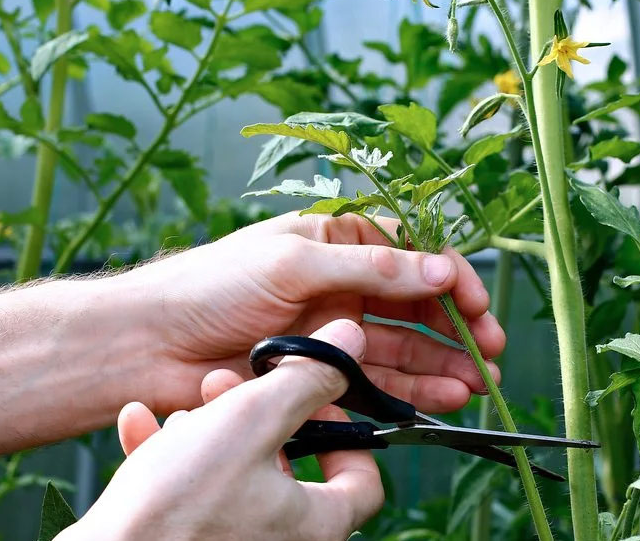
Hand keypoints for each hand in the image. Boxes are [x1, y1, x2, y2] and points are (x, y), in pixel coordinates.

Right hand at [60, 320, 383, 540]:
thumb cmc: (175, 505)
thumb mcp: (249, 420)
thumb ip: (306, 379)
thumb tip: (351, 341)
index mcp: (315, 525)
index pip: (363, 481)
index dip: (343, 432)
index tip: (310, 401)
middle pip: (288, 468)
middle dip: (254, 416)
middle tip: (227, 388)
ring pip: (234, 475)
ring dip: (208, 431)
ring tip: (184, 408)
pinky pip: (191, 498)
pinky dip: (171, 460)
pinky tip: (141, 424)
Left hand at [116, 213, 504, 414]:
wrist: (149, 343)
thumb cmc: (211, 284)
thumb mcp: (295, 262)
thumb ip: (371, 267)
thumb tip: (440, 266)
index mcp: (335, 241)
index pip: (410, 253)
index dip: (450, 277)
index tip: (477, 305)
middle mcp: (340, 284)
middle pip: (415, 304)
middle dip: (456, 328)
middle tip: (490, 354)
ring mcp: (332, 330)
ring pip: (402, 347)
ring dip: (439, 365)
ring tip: (473, 385)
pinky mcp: (319, 373)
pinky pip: (376, 381)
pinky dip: (410, 391)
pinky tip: (440, 399)